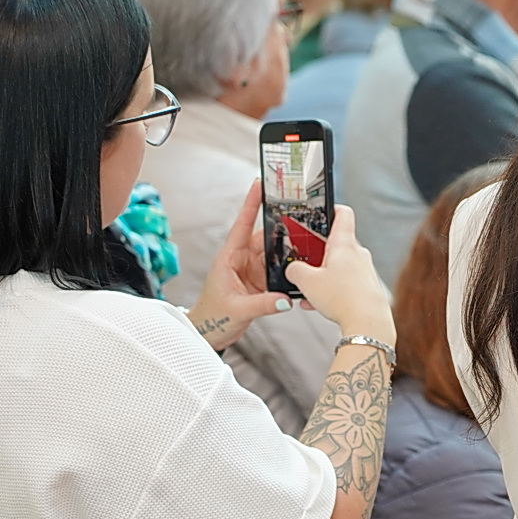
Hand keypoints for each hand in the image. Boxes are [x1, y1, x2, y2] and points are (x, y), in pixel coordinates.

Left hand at [188, 182, 302, 349]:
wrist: (209, 334)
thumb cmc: (212, 317)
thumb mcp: (236, 309)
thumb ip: (262, 304)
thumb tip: (285, 298)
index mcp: (229, 258)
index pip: (242, 225)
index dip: (251, 203)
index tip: (260, 184)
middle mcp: (242, 260)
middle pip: (265, 237)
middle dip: (282, 226)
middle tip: (300, 214)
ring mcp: (253, 271)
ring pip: (275, 254)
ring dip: (289, 251)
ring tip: (307, 244)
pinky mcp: (261, 283)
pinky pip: (279, 271)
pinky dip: (290, 270)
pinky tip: (301, 268)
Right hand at [285, 205, 395, 341]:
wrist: (368, 323)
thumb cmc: (342, 298)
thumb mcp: (307, 282)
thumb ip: (295, 271)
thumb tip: (292, 269)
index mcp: (344, 244)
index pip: (343, 214)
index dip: (331, 208)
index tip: (321, 210)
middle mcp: (358, 254)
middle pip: (336, 243)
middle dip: (318, 252)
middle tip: (304, 261)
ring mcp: (364, 271)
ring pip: (339, 267)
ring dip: (323, 276)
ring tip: (307, 291)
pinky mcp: (367, 288)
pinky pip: (345, 284)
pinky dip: (331, 291)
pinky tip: (317, 305)